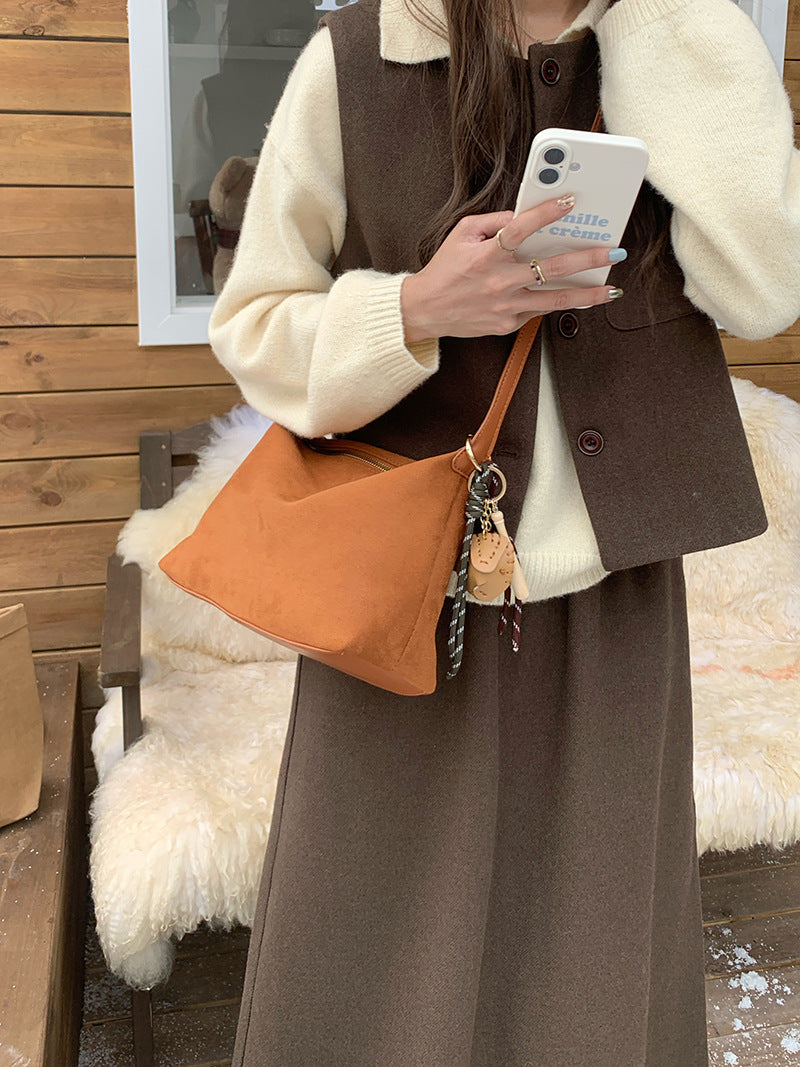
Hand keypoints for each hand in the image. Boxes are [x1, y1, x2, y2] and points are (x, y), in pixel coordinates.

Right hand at [401, 196, 623, 341]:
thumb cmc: (444, 270)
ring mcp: (506, 306)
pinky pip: (535, 311)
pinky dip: (552, 303)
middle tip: (613, 252)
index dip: (546, 214)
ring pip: (554, 301)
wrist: (425, 311)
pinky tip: (571, 298)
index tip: (569, 202)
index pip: (520, 230)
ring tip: (610, 290)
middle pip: (552, 270)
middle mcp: (500, 282)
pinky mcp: (507, 324)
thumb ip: (493, 223)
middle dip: (587, 259)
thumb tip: (522, 217)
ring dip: (586, 295)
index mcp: (487, 255)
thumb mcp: (462, 234)